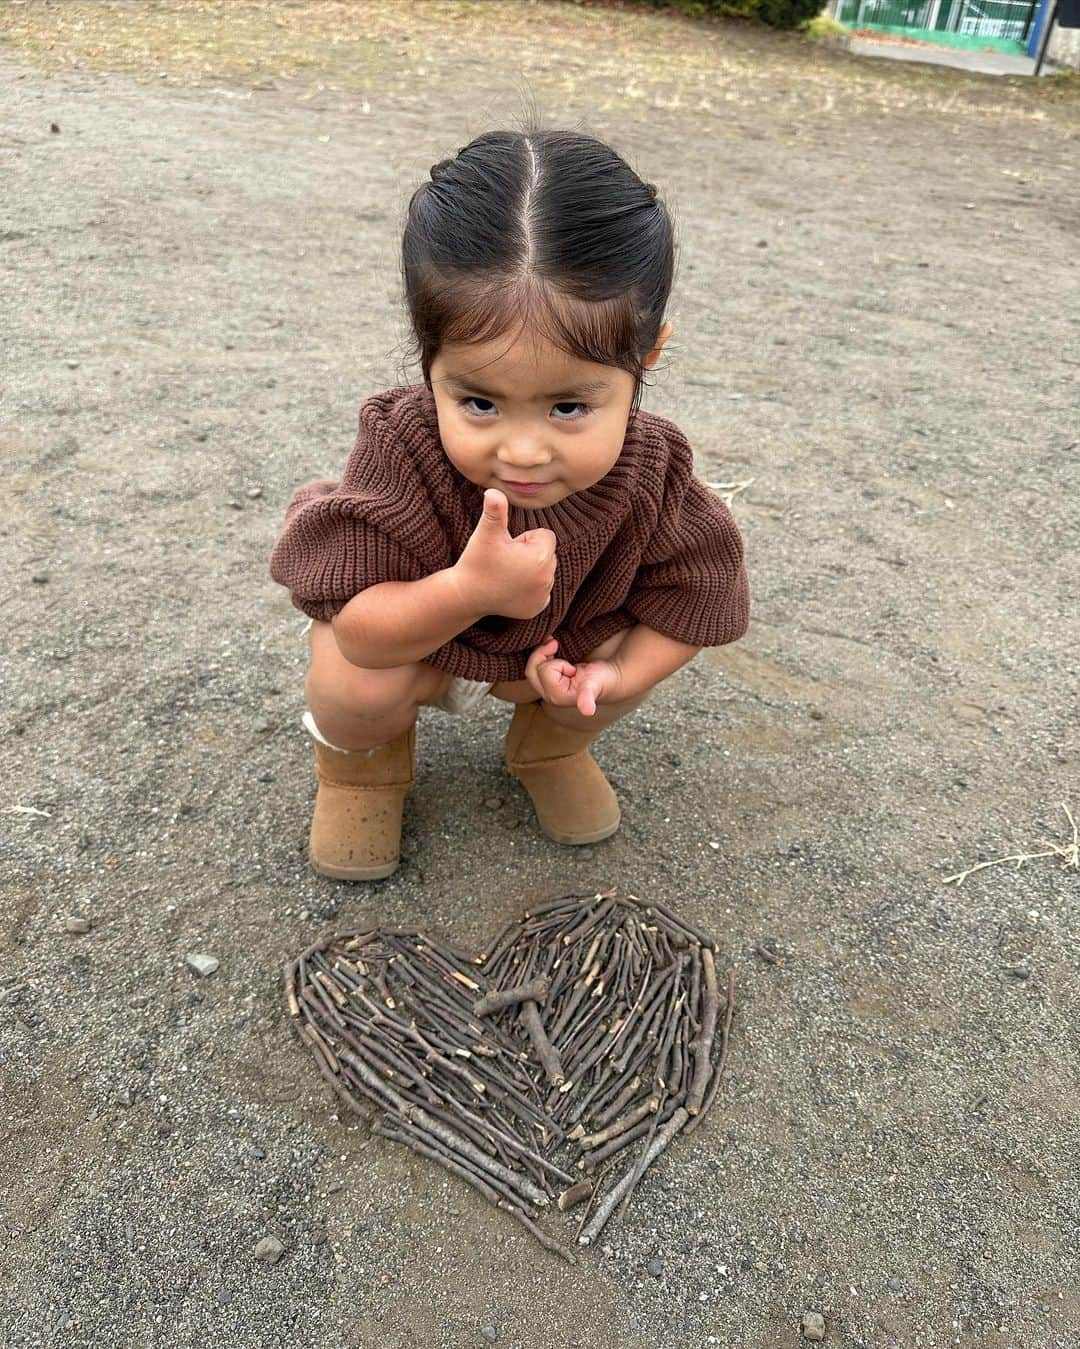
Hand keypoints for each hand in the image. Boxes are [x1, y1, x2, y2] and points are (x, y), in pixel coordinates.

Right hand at [451, 489, 556, 619]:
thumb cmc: (477, 561)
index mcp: (541, 556)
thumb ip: (495, 510)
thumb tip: (493, 491)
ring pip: (543, 572)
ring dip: (529, 570)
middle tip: (505, 560)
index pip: (544, 536)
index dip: (524, 538)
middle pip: (546, 553)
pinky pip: (540, 591)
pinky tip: (510, 588)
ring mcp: (543, 596)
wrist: (466, 595)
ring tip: (506, 574)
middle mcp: (548, 578)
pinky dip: (529, 588)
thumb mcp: (486, 533)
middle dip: (529, 554)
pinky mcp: (536, 608)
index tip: (508, 547)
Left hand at [525, 637, 624, 716]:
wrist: (609, 679)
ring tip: (554, 644)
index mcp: (556, 696)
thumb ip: (587, 697)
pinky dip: (541, 654)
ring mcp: (548, 688)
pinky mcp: (549, 680)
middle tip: (555, 644)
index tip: (572, 668)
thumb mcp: (593, 685)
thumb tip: (587, 711)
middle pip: (531, 671)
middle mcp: (549, 695)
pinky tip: (552, 647)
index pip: (544, 671)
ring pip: (532, 667)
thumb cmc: (602, 680)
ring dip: (541, 653)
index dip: (557, 664)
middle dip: (542, 655)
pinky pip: (536, 666)